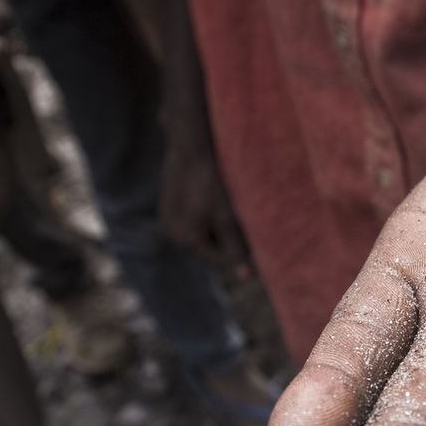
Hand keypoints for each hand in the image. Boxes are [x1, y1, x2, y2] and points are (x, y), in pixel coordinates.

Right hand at [158, 129, 245, 266]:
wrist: (190, 146)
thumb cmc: (211, 180)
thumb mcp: (227, 216)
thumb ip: (235, 248)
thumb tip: (247, 279)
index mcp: (184, 240)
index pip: (219, 262)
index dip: (240, 256)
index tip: (259, 244)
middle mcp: (170, 235)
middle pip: (208, 250)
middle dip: (228, 241)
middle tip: (244, 220)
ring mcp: (166, 221)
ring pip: (201, 236)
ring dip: (217, 229)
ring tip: (228, 207)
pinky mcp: (167, 208)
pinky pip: (192, 223)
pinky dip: (206, 217)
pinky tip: (214, 199)